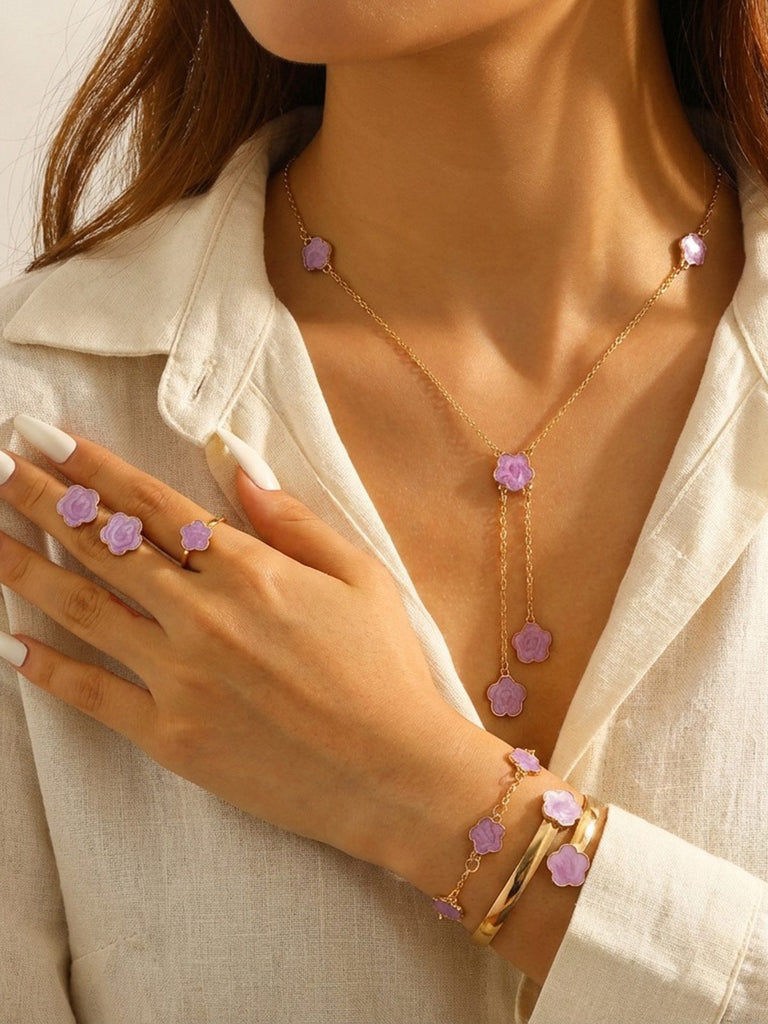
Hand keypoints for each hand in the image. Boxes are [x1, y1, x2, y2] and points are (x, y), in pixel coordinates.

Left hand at [0, 419, 480, 876]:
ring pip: (81, 609)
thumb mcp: (360, 576)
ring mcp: (179, 678)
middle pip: (102, 544)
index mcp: (249, 570)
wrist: (394, 775)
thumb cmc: (386, 670)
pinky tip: (7, 644)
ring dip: (22, 567)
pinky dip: (45, 668)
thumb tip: (235, 462)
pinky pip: (91, 694)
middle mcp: (202, 616)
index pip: (149, 503)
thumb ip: (291, 519)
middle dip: (39, 499)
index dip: (90, 466)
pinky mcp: (169, 737)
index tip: (41, 437)